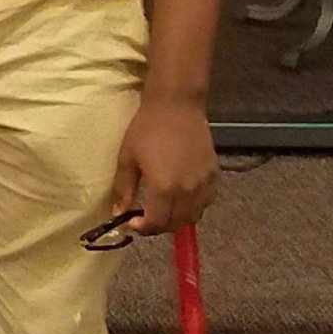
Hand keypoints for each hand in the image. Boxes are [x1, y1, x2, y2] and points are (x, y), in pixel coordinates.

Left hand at [110, 94, 219, 234]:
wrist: (177, 105)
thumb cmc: (147, 128)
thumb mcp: (128, 158)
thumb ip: (124, 189)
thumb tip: (118, 212)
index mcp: (164, 188)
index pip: (156, 223)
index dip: (143, 228)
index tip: (131, 222)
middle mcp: (187, 191)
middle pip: (176, 224)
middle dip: (158, 226)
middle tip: (145, 217)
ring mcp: (204, 184)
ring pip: (193, 216)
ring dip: (176, 219)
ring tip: (162, 209)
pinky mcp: (214, 175)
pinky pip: (205, 202)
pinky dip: (193, 207)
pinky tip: (180, 197)